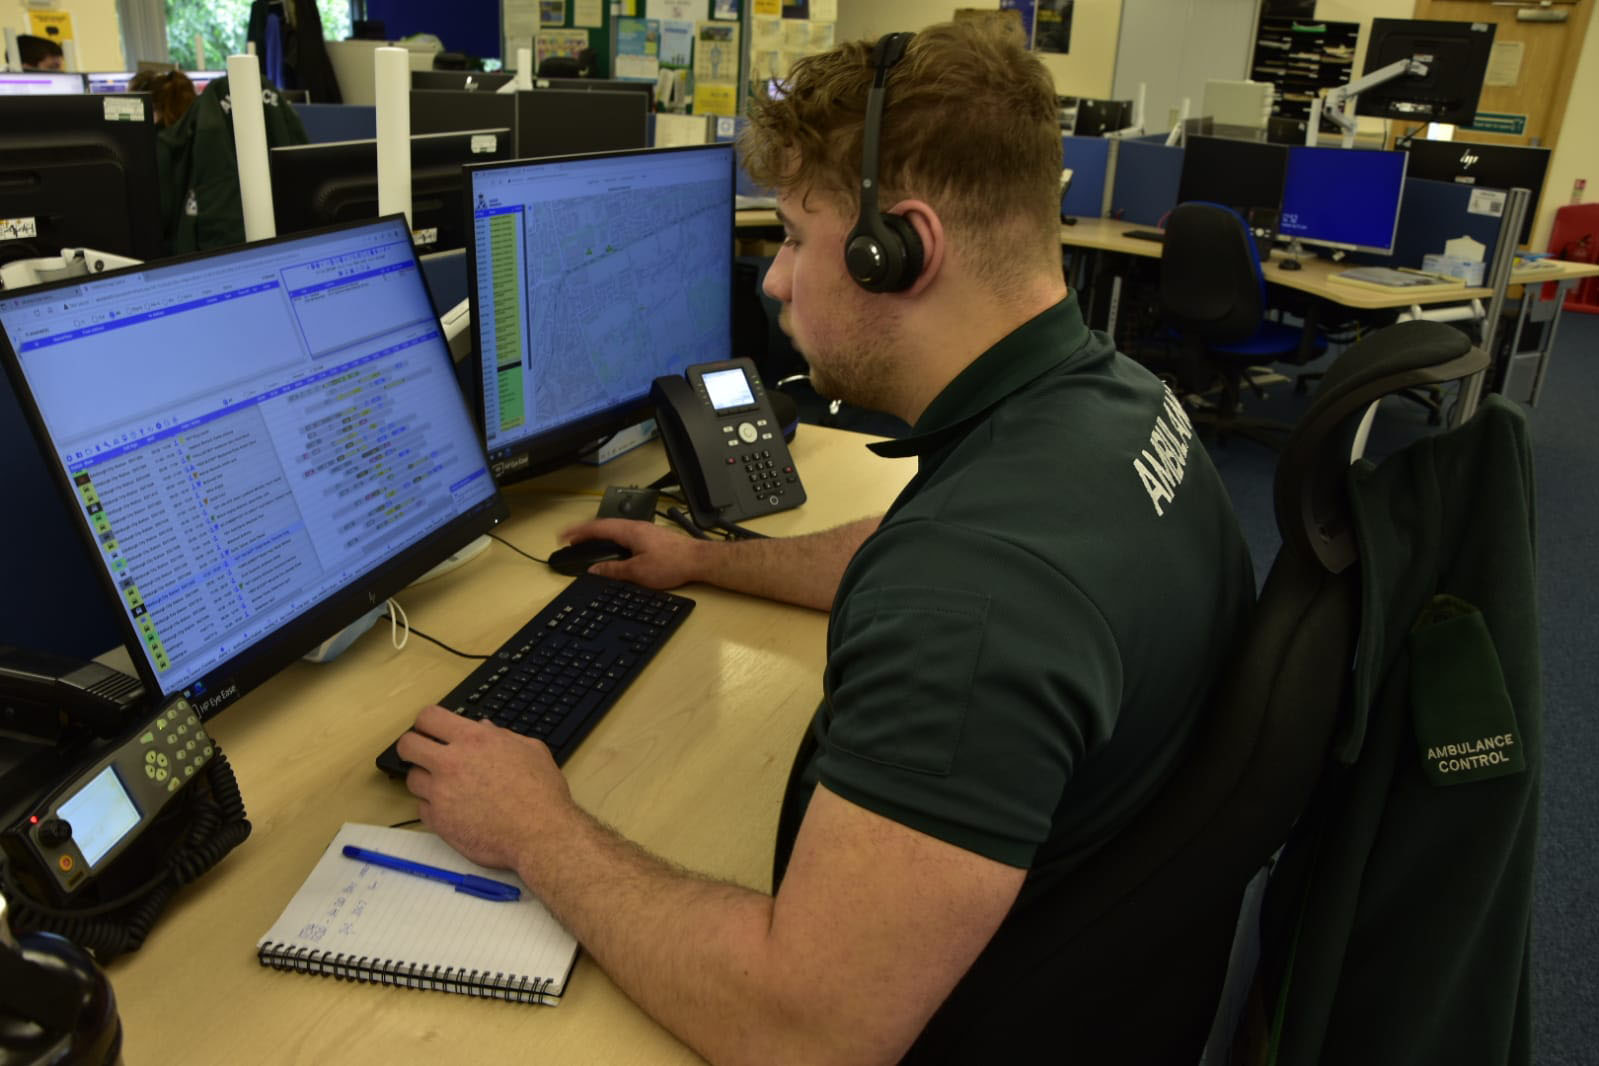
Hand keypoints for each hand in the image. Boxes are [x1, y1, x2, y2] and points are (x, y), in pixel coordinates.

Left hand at [396, 705, 571, 872]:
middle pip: (407, 745)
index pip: (429, 718)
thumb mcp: (531, 750)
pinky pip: (422, 809)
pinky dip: (434, 808)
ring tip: (445, 787)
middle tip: (423, 755)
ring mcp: (441, 793)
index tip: (429, 730)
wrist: (540, 834)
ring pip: (412, 779)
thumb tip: (484, 728)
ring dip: (425, 780)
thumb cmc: (541, 793)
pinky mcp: (439, 821)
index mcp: (474, 740)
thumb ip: (502, 735)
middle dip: (412, 747)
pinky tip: (452, 809)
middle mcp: (452, 763)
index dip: (426, 722)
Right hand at [557, 517, 707, 587]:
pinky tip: (614, 548)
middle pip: (605, 526)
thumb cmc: (673, 563)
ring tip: (589, 544)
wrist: (699, 560)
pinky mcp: (653, 538)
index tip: (563, 535)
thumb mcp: (638, 571)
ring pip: (616, 530)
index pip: (596, 527)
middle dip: (586, 533)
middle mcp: (636, 527)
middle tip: (572, 540)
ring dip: (600, 536)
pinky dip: (613, 540)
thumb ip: (613, 570)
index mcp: (629, 531)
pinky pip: (626, 535)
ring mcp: (646, 531)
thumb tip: (595, 570)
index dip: (577, 531)